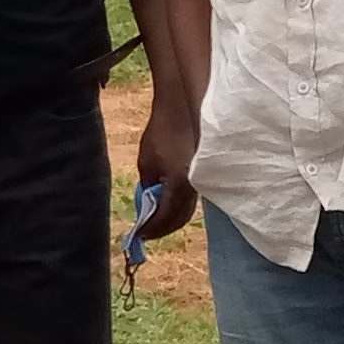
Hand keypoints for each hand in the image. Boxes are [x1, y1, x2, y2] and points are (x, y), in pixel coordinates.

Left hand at [132, 113, 197, 244]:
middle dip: (162, 229)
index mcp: (179, 184)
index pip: (165, 217)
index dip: (151, 229)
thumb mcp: (146, 162)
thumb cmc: (161, 132)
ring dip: (172, 219)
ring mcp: (202, 180)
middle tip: (147, 232)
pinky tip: (168, 205)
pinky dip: (180, 207)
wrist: (183, 109)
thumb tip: (148, 204)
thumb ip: (148, 186)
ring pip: (188, 210)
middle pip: (180, 218)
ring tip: (155, 222)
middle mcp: (195, 186)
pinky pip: (193, 198)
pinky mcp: (204, 174)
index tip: (139, 234)